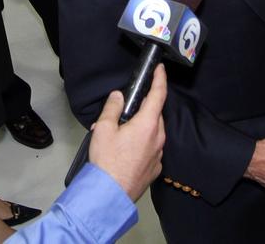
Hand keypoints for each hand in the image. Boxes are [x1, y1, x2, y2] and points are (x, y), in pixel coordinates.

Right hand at [89, 64, 166, 200]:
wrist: (109, 195)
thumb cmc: (106, 160)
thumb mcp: (103, 129)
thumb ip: (112, 108)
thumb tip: (118, 96)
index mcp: (148, 124)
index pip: (158, 95)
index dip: (160, 79)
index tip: (160, 69)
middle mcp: (158, 138)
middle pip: (154, 115)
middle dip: (141, 110)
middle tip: (121, 114)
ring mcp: (159, 155)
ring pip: (153, 133)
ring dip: (140, 129)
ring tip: (118, 136)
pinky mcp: (155, 169)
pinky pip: (151, 149)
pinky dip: (141, 145)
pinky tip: (125, 152)